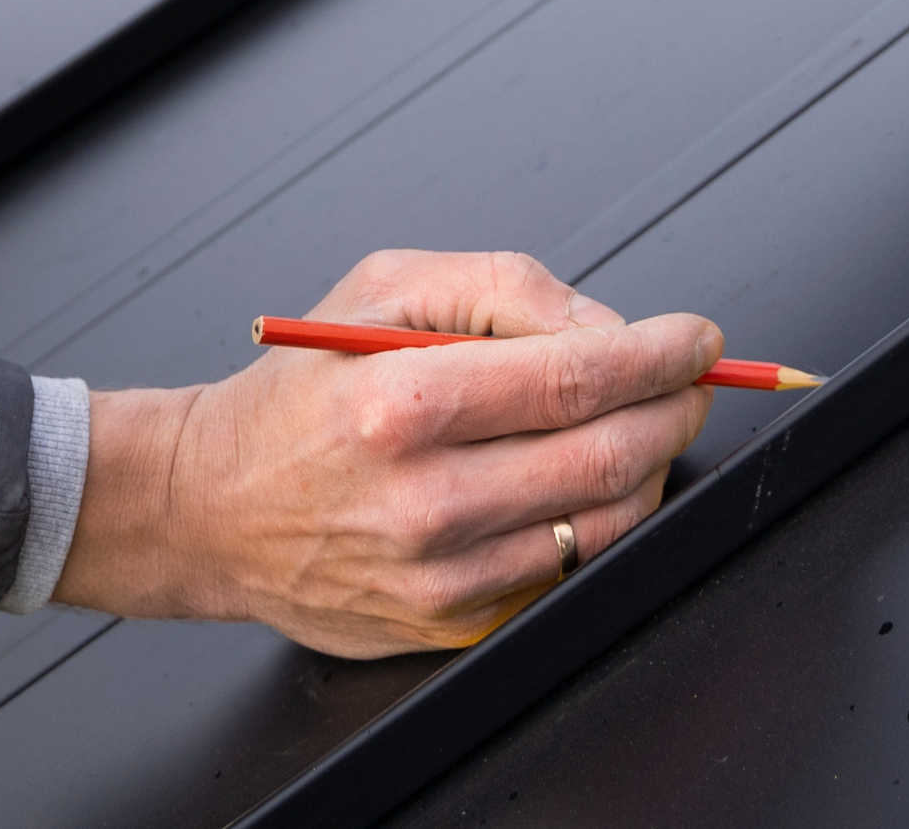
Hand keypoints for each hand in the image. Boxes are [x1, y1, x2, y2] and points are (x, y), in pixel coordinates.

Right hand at [51, 250, 718, 654]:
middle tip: (687, 380)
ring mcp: (441, 574)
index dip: (662, 355)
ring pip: (603, 523)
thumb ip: (505, 285)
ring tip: (635, 424)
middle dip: (674, 408)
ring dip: (648, 467)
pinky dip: (592, 521)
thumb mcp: (384, 286)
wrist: (211, 505)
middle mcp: (425, 498)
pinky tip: (575, 482)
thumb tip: (609, 326)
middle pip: (610, 456)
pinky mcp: (450, 623)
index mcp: (404, 401)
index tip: (697, 339)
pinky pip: (563, 571)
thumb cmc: (299, 393)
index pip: (580, 376)